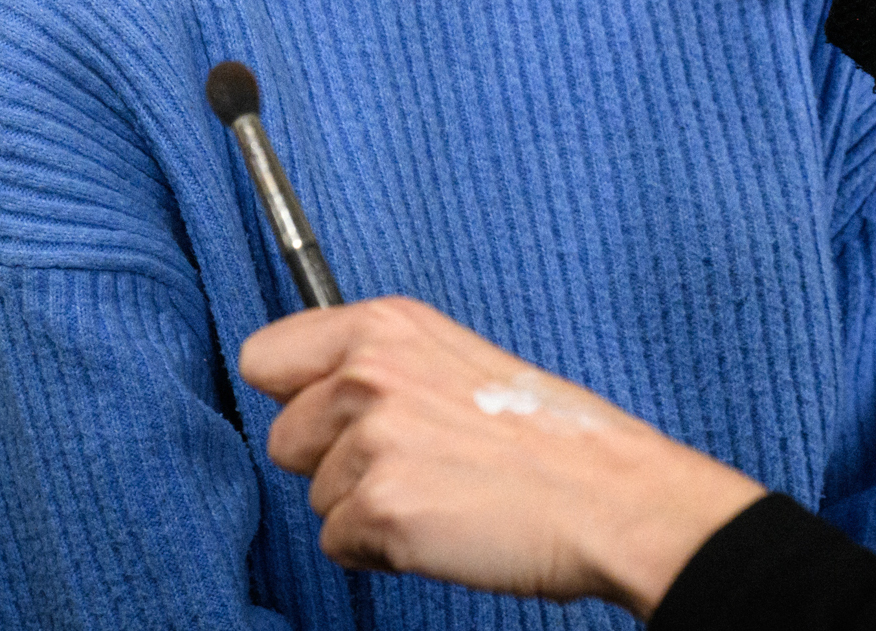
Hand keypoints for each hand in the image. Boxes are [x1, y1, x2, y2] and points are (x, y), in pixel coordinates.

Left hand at [240, 297, 766, 619]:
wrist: (610, 495)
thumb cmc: (548, 437)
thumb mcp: (457, 361)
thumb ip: (381, 364)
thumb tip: (315, 394)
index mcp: (387, 325)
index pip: (265, 357)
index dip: (296, 397)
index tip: (332, 417)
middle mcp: (370, 371)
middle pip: (282, 438)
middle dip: (331, 462)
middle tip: (412, 462)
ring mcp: (372, 439)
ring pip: (315, 496)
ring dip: (365, 507)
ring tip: (440, 492)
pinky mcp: (380, 507)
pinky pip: (339, 544)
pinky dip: (382, 549)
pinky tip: (441, 526)